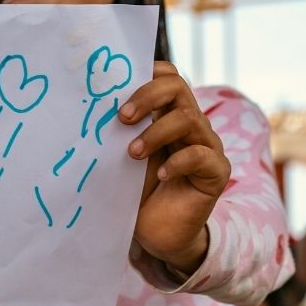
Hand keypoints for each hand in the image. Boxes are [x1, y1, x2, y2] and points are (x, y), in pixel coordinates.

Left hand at [117, 62, 230, 273]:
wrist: (156, 234)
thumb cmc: (136, 192)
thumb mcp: (123, 155)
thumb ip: (119, 130)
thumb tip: (89, 102)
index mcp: (169, 114)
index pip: (169, 75)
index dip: (148, 71)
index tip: (117, 85)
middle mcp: (191, 124)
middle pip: (178, 87)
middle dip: (147, 96)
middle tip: (122, 118)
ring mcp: (207, 146)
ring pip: (189, 118)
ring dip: (156, 133)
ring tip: (133, 153)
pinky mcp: (216, 172)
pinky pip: (202, 156)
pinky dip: (177, 162)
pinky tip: (160, 175)